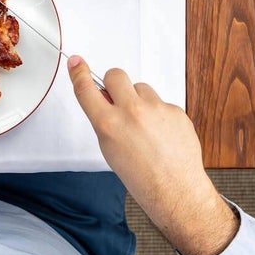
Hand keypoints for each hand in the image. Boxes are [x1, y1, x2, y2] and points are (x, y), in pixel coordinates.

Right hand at [68, 56, 238, 254]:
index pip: (87, 89)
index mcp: (109, 124)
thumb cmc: (143, 179)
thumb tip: (105, 100)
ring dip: (139, 100)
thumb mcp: (110, 150)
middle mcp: (132, 112)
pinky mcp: (175, 110)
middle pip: (115, 75)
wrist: (178, 192)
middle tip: (119, 100)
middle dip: (114, 84)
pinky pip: (161, 102)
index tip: (77, 62)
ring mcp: (156, 109)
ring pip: (141, 87)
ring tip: (146, 127)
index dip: (79, 73)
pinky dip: (159, 115)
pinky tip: (162, 135)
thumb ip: (104, 120)